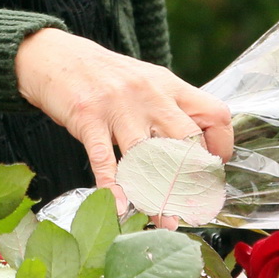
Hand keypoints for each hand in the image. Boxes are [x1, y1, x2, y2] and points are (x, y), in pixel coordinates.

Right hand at [14, 28, 232, 206]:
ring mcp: (119, 105)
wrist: (57, 56)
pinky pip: (105, 158)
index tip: (212, 170)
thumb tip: (198, 152)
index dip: (221, 147)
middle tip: (194, 205)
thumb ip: (171, 110)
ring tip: (165, 221)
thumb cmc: (106, 76)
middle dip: (194, 178)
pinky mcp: (88, 116)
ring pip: (148, 156)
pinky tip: (119, 207)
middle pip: (187, 139)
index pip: (214, 115)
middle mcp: (150, 93)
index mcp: (170, 85)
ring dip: (158, 195)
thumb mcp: (147, 82)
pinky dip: (112, 187)